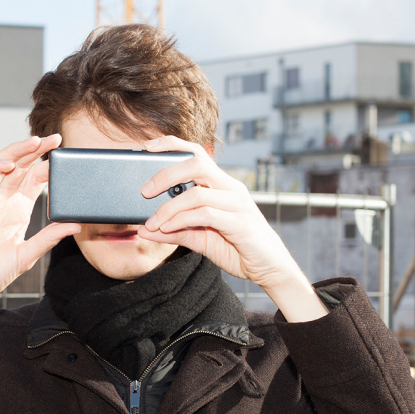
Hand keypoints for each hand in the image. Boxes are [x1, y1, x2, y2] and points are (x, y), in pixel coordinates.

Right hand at [0, 134, 79, 310]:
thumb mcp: (26, 255)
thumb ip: (48, 238)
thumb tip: (76, 224)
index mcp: (18, 211)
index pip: (36, 180)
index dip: (49, 166)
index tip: (67, 158)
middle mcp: (2, 201)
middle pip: (21, 166)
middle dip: (37, 151)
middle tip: (56, 139)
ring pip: (0, 164)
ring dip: (17, 151)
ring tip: (35, 142)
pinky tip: (8, 165)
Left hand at [135, 136, 304, 293]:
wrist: (271, 268)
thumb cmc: (238, 248)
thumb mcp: (199, 239)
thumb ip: (173, 231)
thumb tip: (144, 229)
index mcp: (222, 185)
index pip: (196, 153)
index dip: (171, 145)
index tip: (147, 148)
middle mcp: (231, 188)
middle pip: (196, 163)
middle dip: (166, 174)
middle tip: (144, 191)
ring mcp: (237, 204)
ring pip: (197, 192)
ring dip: (169, 207)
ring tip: (152, 222)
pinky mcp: (240, 223)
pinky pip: (205, 215)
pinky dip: (181, 221)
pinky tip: (167, 229)